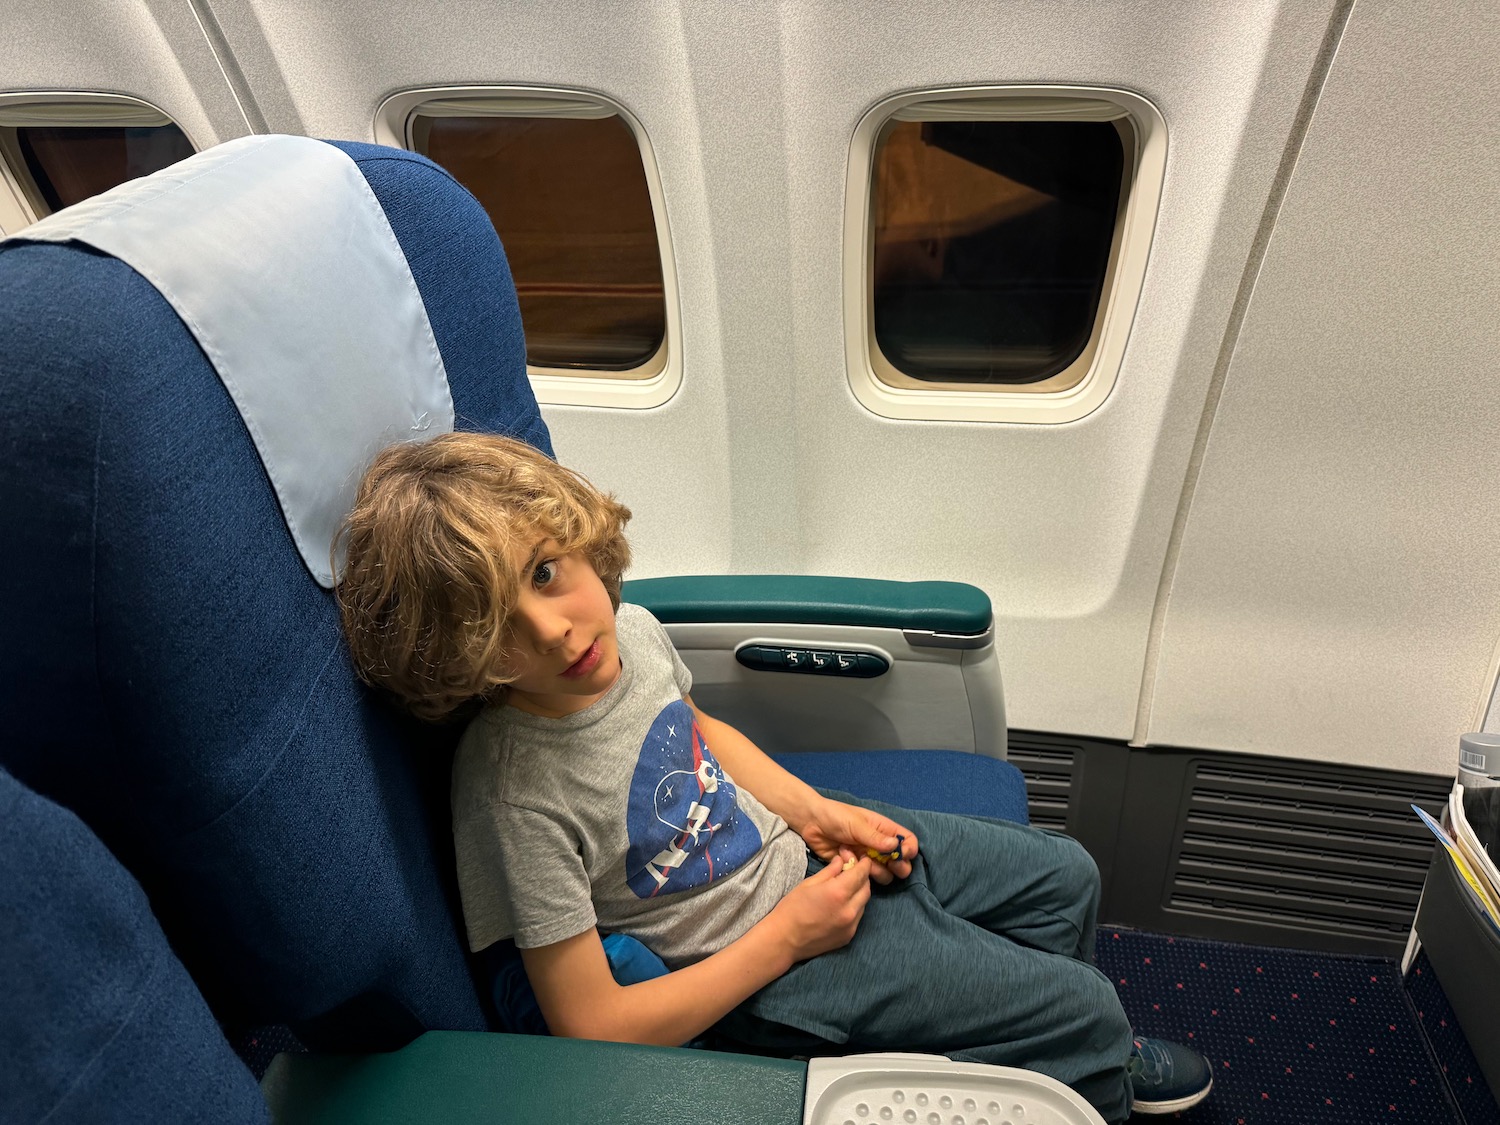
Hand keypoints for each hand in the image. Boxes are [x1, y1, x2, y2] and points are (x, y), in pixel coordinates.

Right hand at [767, 849, 871, 961]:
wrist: (784, 940)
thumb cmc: (791, 908)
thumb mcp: (808, 883)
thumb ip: (830, 871)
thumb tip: (841, 861)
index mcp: (838, 892)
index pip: (861, 873)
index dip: (864, 864)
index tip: (863, 858)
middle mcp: (849, 910)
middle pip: (866, 888)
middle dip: (862, 877)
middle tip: (853, 871)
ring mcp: (850, 925)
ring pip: (864, 903)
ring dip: (858, 893)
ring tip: (846, 888)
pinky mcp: (848, 936)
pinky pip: (858, 917)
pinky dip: (854, 907)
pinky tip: (841, 905)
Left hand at [799, 798, 916, 884]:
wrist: (811, 823)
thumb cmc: (835, 816)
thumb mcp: (856, 824)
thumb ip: (875, 837)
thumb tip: (896, 846)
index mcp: (883, 830)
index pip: (908, 841)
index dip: (909, 849)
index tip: (901, 854)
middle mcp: (879, 845)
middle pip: (901, 862)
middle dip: (898, 866)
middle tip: (888, 864)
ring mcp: (868, 858)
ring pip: (885, 873)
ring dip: (876, 870)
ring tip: (860, 858)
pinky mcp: (855, 868)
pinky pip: (865, 878)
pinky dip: (858, 872)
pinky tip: (846, 859)